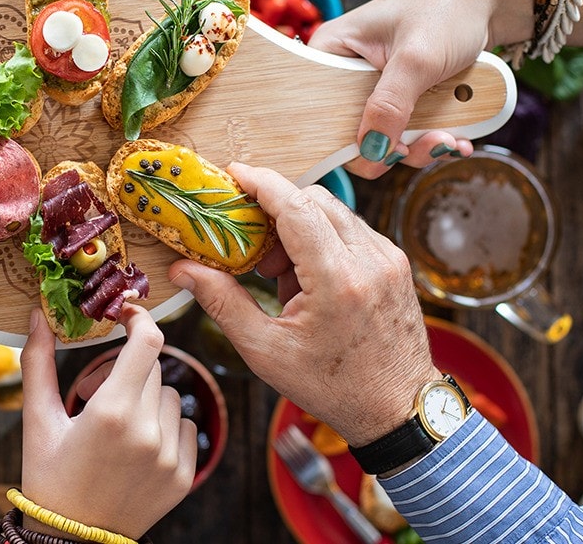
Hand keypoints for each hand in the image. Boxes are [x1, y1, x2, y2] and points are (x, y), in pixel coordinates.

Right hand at [20, 305, 195, 538]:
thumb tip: (37, 316)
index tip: (127, 316)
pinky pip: (185, 426)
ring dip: (146, 398)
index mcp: (111, 413)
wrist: (73, 540)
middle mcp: (147, 433)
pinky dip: (164, 427)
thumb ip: (37, 363)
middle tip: (94, 394)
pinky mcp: (183, 476)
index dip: (140, 320)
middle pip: (152, 367)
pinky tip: (137, 445)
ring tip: (116, 425)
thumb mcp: (37, 420)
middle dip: (125, 369)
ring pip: (170, 395)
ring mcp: (169, 457)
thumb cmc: (49, 478)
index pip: (147, 343)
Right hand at [168, 164, 438, 445]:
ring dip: (299, 229)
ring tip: (280, 276)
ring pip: (334, 213)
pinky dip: (322, 242)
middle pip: (314, 200)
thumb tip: (184, 271)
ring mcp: (389, 259)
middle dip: (276, 211)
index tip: (234, 174)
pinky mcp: (396, 263)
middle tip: (252, 248)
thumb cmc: (333, 387)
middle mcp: (370, 260)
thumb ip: (222, 302)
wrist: (397, 408)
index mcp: (337, 281)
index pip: (296, 207)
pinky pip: (351, 231)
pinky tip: (308, 283)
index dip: (261, 183)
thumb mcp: (266, 351)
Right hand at [308, 0, 532, 178]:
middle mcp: (347, 70)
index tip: (378, 151)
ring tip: (450, 140)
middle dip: (390, 147)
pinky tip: (457, 138)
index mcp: (332, 51)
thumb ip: (390, 105)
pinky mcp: (405, 93)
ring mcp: (378, 84)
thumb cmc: (450, 6)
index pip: (317, 108)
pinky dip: (432, 138)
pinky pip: (408, 128)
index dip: (341, 139)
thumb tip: (372, 151)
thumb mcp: (417, 58)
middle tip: (425, 146)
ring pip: (384, 134)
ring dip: (418, 146)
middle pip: (352, 129)